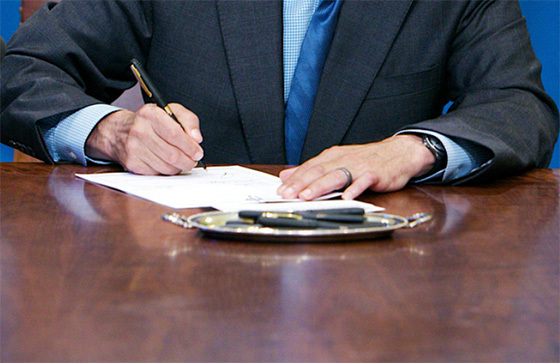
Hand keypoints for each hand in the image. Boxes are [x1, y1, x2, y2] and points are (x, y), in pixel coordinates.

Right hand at [85, 103, 203, 174]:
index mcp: (150, 115)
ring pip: (166, 167)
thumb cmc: (150, 122)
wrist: (120, 131)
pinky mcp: (132, 163)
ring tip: (181, 161)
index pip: (174, 134)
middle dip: (187, 160)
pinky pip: (157, 173)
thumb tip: (196, 138)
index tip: (197, 152)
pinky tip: (166, 162)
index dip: (189, 146)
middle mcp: (139, 130)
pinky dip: (166, 170)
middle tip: (193, 160)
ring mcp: (134, 148)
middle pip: (172, 154)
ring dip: (178, 167)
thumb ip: (189, 121)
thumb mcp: (171, 111)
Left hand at [277, 135, 434, 199]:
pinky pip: (364, 181)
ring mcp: (359, 167)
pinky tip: (346, 197)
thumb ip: (313, 169)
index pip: (309, 167)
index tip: (280, 190)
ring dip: (320, 186)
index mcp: (333, 157)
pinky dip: (355, 188)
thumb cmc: (366, 160)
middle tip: (287, 194)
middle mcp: (343, 159)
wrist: (399, 153)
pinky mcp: (375, 174)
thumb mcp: (337, 161)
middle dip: (301, 184)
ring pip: (336, 175)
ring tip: (307, 196)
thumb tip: (287, 175)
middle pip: (319, 171)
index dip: (294, 179)